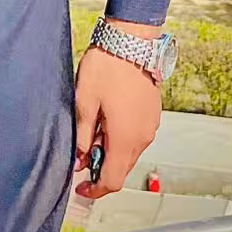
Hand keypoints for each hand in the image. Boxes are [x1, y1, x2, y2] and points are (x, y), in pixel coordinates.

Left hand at [73, 19, 162, 200]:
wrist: (130, 41)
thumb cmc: (106, 67)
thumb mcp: (83, 102)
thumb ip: (81, 135)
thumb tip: (78, 159)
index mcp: (125, 139)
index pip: (113, 181)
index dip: (95, 190)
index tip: (80, 188)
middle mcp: (142, 137)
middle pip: (122, 169)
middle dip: (100, 168)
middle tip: (80, 153)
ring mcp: (150, 126)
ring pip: (129, 153)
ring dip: (110, 151)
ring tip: (92, 129)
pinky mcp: (153, 115)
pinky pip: (136, 137)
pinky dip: (120, 138)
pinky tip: (106, 120)